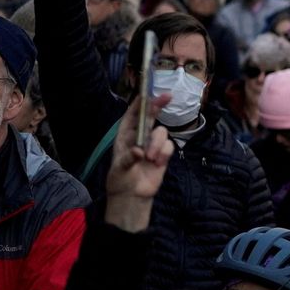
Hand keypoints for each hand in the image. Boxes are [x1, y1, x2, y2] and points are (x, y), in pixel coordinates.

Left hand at [104, 94, 174, 231]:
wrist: (132, 196)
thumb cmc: (120, 179)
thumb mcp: (120, 169)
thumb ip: (129, 159)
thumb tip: (139, 151)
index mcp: (125, 135)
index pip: (132, 115)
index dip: (139, 103)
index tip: (146, 93)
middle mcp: (139, 136)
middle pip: (150, 116)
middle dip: (158, 105)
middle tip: (167, 96)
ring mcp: (152, 144)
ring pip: (161, 132)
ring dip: (157, 143)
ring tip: (150, 158)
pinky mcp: (162, 154)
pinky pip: (168, 146)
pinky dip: (164, 153)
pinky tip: (157, 163)